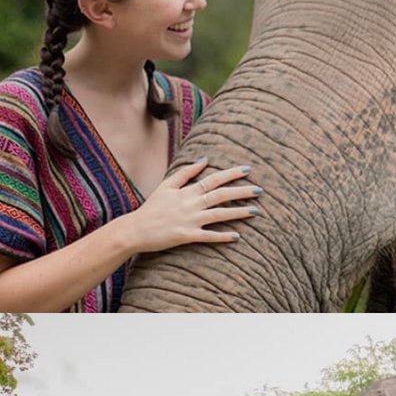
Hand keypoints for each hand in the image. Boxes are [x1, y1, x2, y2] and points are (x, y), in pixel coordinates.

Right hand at [123, 157, 261, 252]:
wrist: (136, 229)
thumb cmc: (152, 208)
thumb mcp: (167, 186)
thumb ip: (185, 173)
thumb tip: (204, 160)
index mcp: (187, 191)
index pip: (214, 179)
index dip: (231, 174)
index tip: (248, 170)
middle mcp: (191, 204)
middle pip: (221, 196)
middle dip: (242, 192)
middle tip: (260, 190)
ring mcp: (190, 221)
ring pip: (219, 215)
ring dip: (238, 213)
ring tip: (256, 211)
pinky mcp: (187, 236)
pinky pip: (208, 236)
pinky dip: (223, 236)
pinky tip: (237, 236)